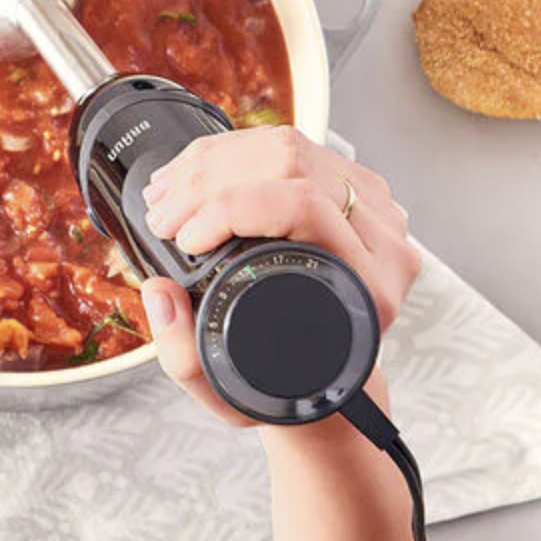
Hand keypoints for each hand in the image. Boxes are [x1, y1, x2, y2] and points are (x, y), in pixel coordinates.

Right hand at [138, 125, 420, 426]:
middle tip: (161, 215)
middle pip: (293, 165)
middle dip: (209, 183)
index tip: (186, 238)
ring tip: (164, 194)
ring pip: (287, 145)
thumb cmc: (286, 387)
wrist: (325, 379)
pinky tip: (189, 174)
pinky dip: (227, 155)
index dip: (233, 209)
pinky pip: (287, 145)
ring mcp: (370, 206)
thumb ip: (186, 356)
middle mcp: (382, 238)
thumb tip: (158, 290)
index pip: (306, 208)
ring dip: (211, 162)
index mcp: (371, 286)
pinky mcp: (346, 186)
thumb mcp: (232, 395)